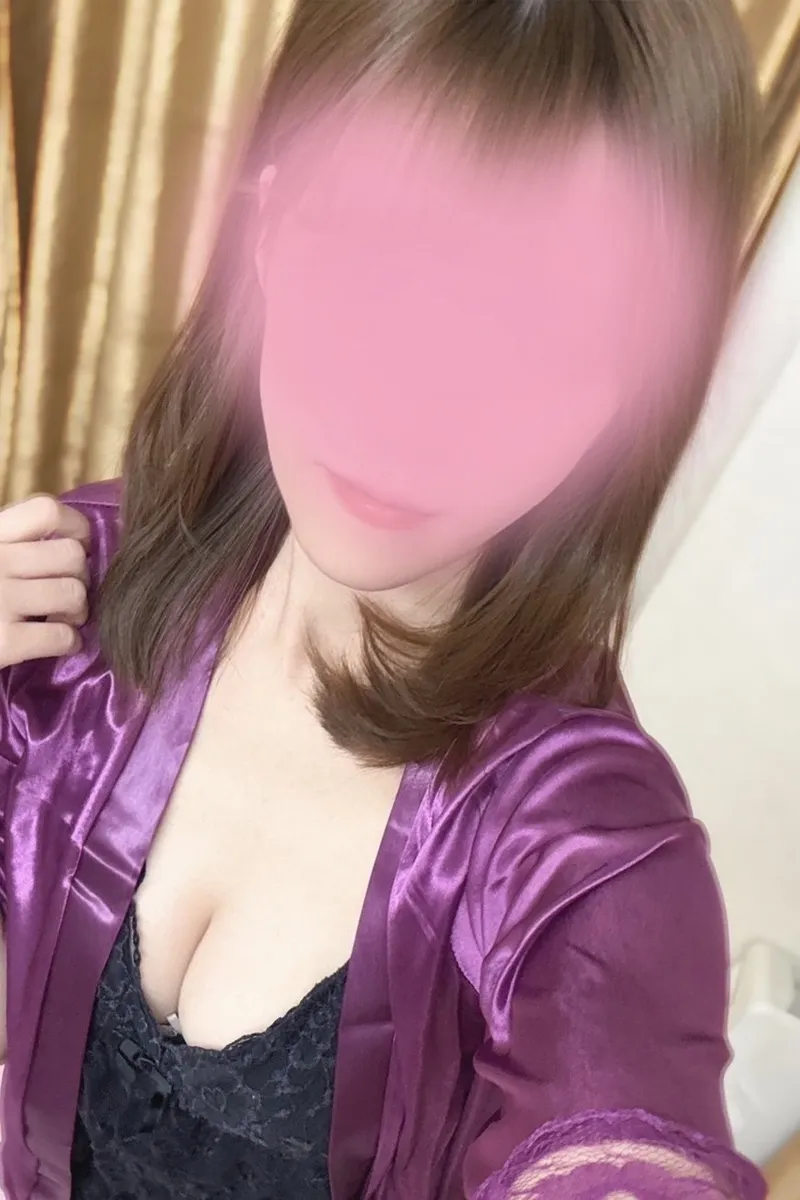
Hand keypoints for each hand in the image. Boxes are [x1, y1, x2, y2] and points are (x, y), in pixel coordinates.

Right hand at [0, 495, 90, 668]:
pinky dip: (69, 642)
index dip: (76, 527)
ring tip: (66, 618)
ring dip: (78, 609)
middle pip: (70, 555)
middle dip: (80, 576)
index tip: (78, 545)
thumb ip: (6, 542)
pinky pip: (60, 636)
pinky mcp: (1, 642)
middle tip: (69, 592)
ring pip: (72, 593)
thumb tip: (68, 542)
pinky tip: (61, 644)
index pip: (46, 511)